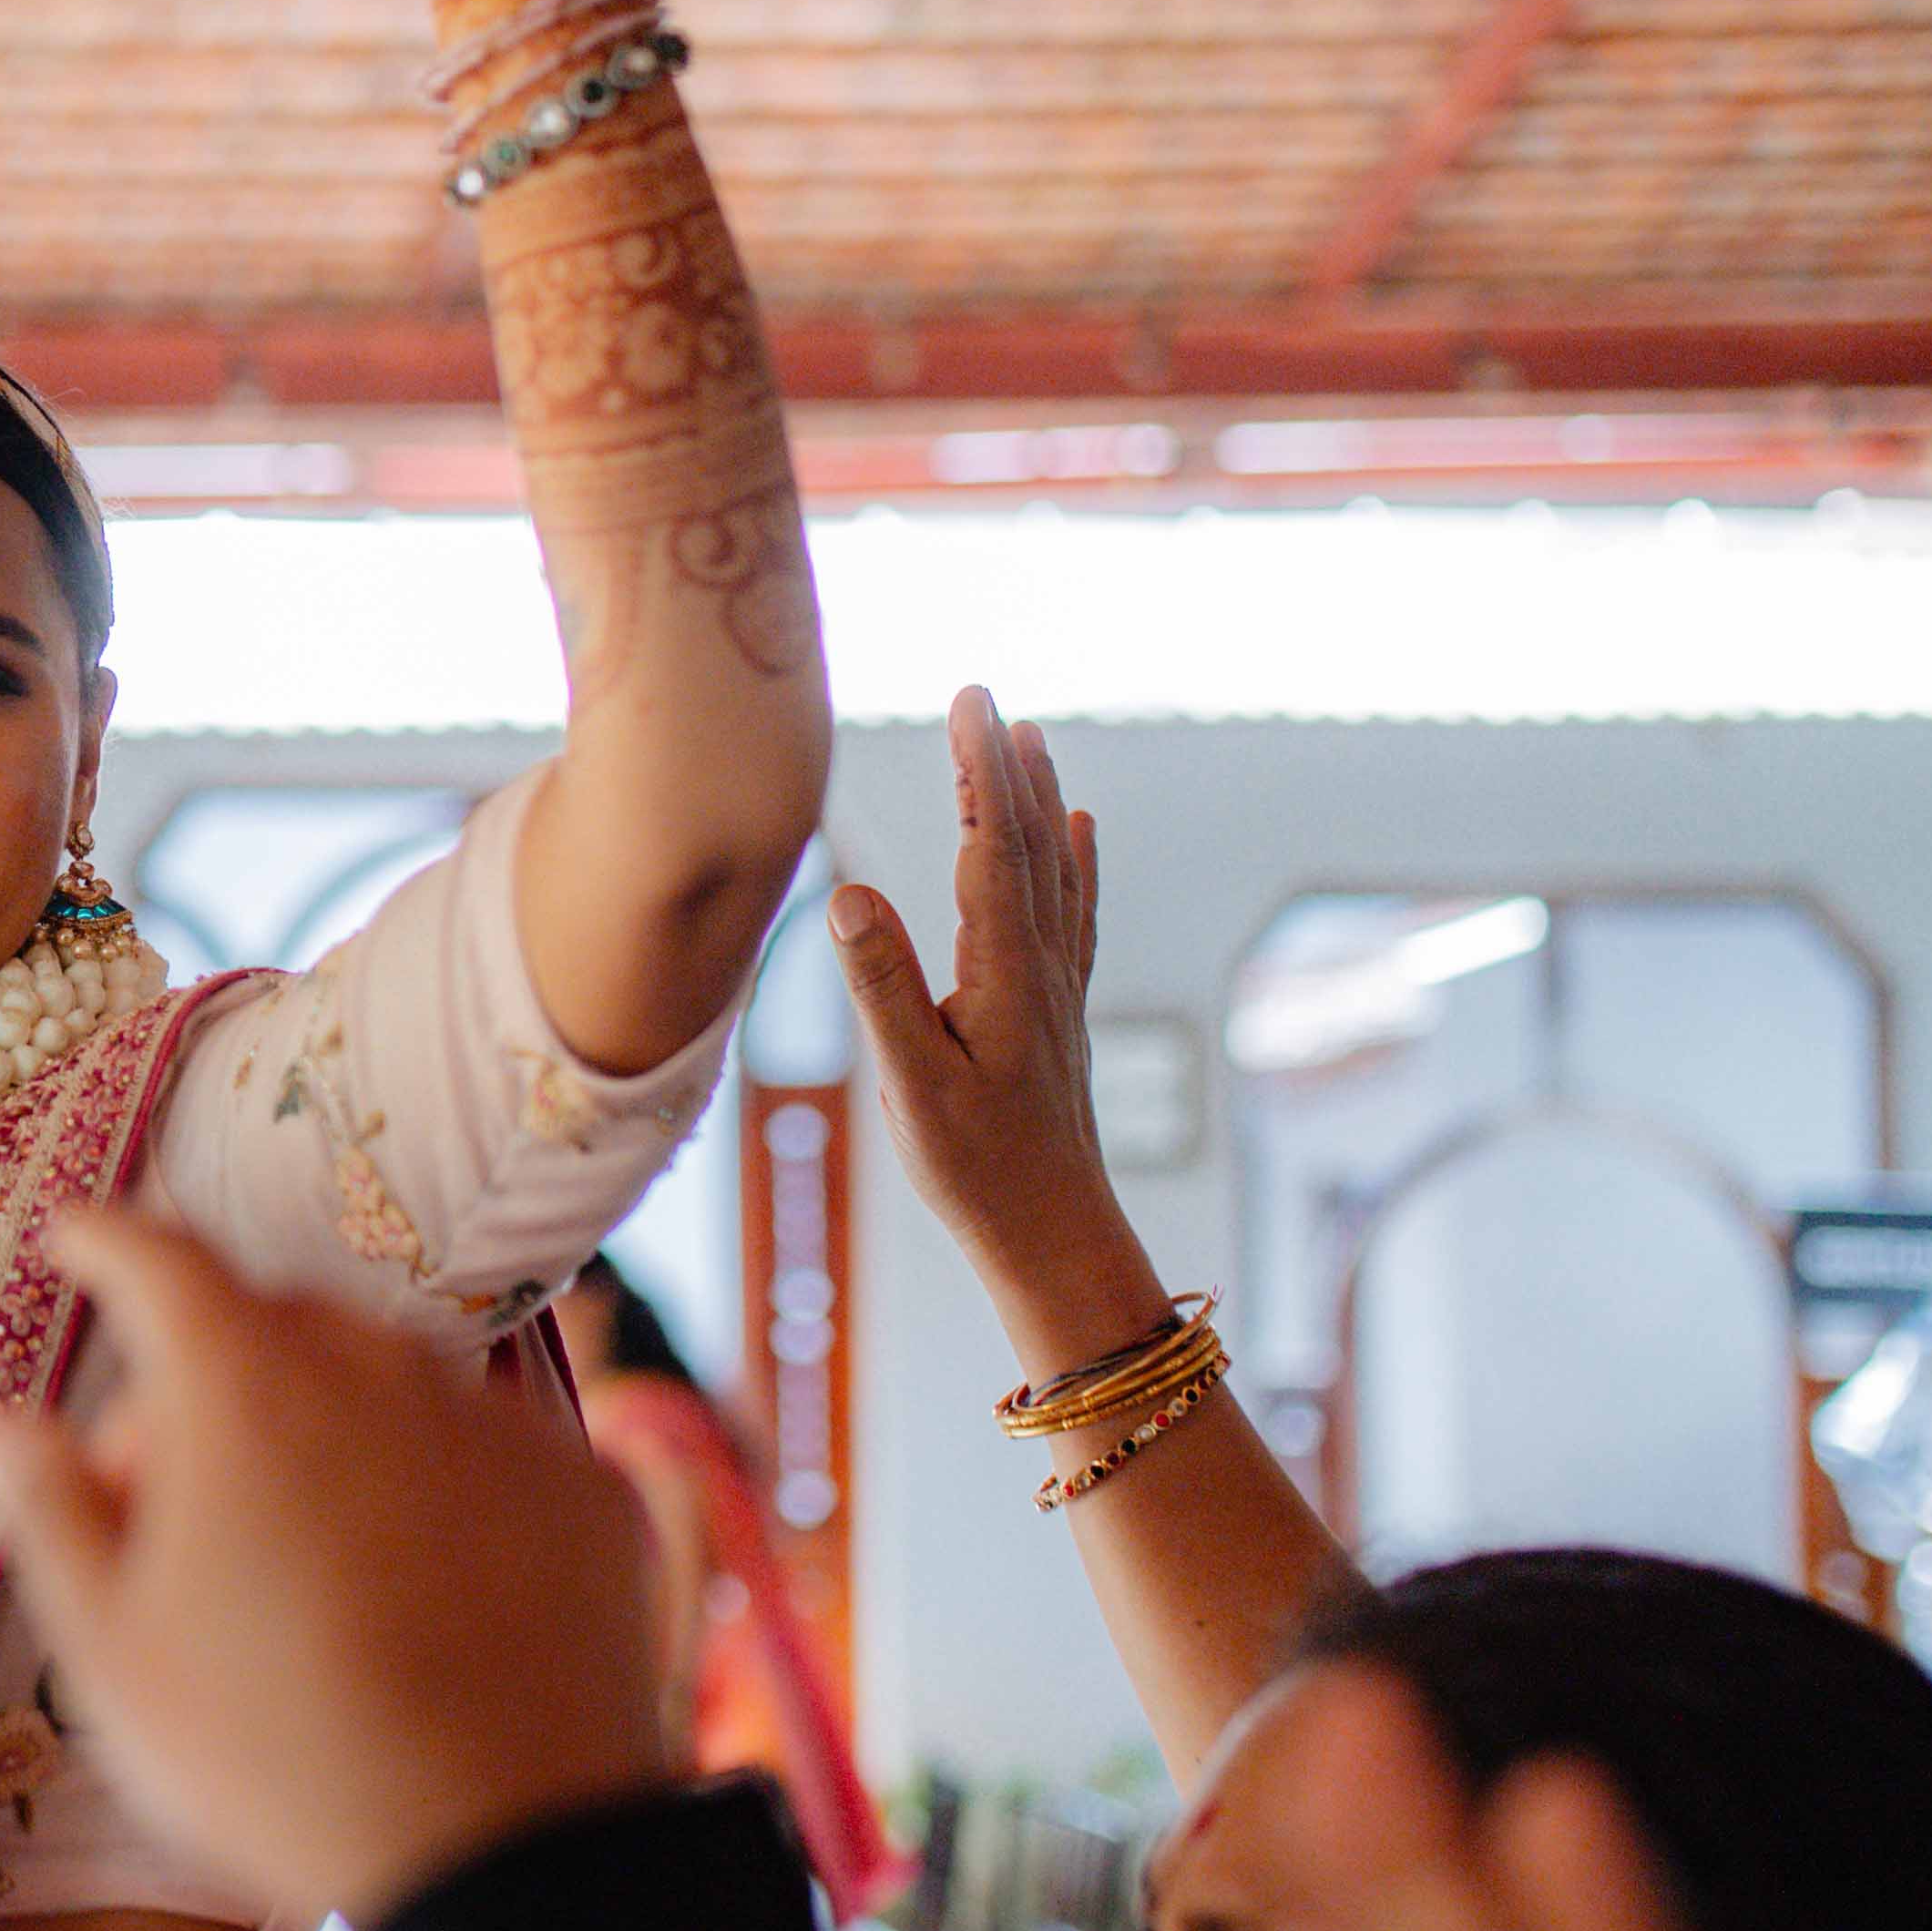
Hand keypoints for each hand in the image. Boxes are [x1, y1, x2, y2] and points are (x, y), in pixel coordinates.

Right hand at [0, 1204, 668, 1930]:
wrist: (503, 1857)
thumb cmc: (270, 1756)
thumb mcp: (111, 1653)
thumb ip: (52, 1513)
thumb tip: (1, 1426)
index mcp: (240, 1385)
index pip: (157, 1260)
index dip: (107, 1243)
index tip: (78, 1239)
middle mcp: (377, 1366)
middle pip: (274, 1323)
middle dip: (212, 1375)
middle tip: (173, 1493)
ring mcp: (495, 1423)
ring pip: (389, 1384)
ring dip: (331, 1429)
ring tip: (303, 1556)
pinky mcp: (586, 1489)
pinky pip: (486, 1452)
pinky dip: (438, 1487)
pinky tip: (423, 1591)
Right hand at [829, 686, 1161, 1353]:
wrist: (1055, 1235)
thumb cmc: (977, 1170)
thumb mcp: (912, 1083)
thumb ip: (882, 986)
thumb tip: (850, 892)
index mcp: (1003, 973)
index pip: (991, 847)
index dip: (980, 771)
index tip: (969, 702)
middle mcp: (1041, 966)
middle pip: (1028, 843)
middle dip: (1003, 765)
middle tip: (983, 696)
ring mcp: (1057, 986)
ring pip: (1054, 870)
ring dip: (1038, 798)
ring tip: (1029, 738)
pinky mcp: (1058, 1010)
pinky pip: (1072, 911)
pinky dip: (1076, 859)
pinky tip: (1081, 829)